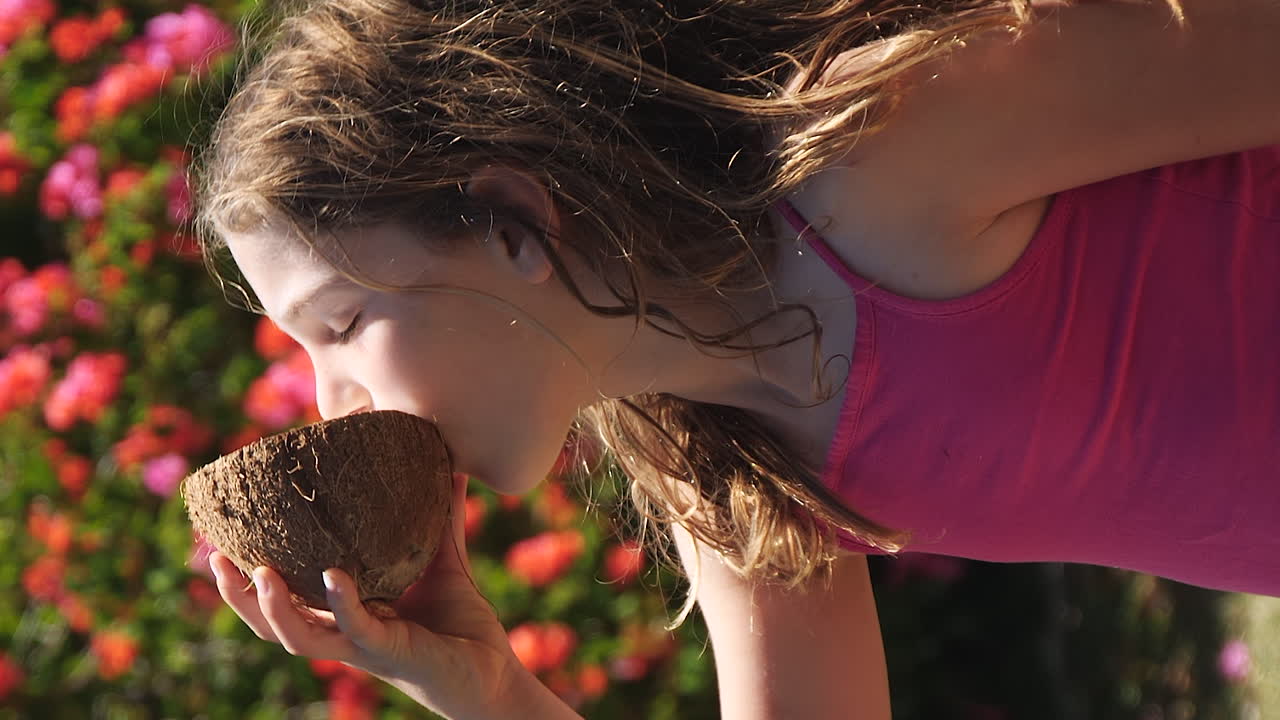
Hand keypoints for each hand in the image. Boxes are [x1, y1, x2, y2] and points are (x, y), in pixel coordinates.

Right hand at [209, 472, 530, 718]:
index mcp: (346, 614)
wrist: (496, 673)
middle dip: (238, 597)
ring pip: (300, 636)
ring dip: (273, 608)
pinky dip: (342, 603)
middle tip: (213, 559)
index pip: (285, 597)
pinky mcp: (392, 653)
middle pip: (272, 624)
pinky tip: (332, 576)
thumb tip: (452, 463)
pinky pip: (358, 629)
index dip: (248, 576)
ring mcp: (364, 646)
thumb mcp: (444, 562)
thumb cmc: (463, 625)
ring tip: (255, 572)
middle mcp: (345, 633)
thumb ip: (441, 519)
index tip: (220, 540)